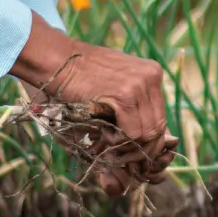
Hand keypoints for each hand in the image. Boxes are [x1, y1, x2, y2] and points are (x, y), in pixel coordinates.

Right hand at [9, 13, 175, 195]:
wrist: (56, 60)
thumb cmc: (78, 79)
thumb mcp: (111, 89)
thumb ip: (129, 111)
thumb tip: (141, 143)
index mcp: (152, 74)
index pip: (161, 118)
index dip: (148, 142)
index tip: (133, 155)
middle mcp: (152, 77)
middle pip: (158, 128)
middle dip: (140, 149)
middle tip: (120, 156)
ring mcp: (141, 84)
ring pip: (147, 133)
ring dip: (128, 147)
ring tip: (108, 142)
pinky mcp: (126, 94)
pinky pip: (134, 133)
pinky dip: (120, 141)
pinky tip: (104, 135)